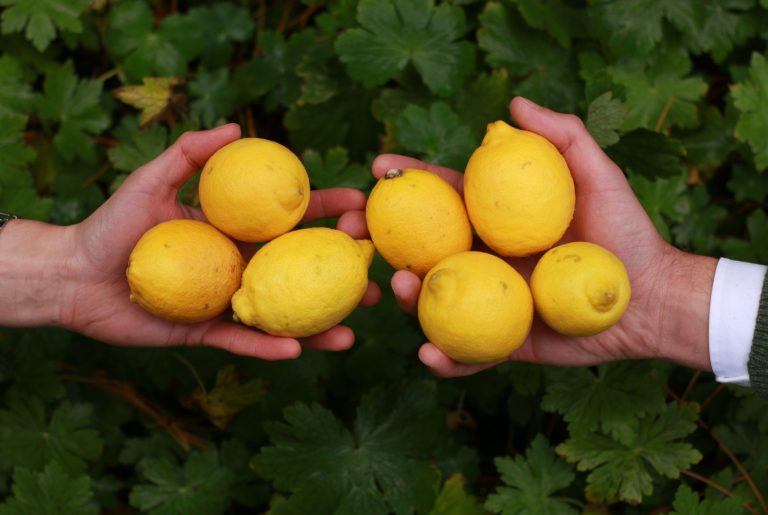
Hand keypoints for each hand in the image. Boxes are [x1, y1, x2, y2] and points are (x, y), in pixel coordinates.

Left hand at [0, 124, 379, 359]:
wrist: (74, 275)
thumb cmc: (112, 225)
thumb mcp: (150, 181)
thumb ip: (191, 153)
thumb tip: (236, 126)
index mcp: (235, 229)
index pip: (291, 219)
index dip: (329, 213)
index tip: (363, 208)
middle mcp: (240, 264)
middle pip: (301, 268)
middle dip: (342, 273)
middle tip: (375, 276)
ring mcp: (228, 299)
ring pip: (283, 311)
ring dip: (322, 322)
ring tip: (353, 329)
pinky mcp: (207, 331)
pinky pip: (243, 338)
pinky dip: (270, 345)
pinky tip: (297, 349)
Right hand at [342, 97, 715, 376]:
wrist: (649, 297)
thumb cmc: (625, 233)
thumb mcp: (597, 176)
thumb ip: (562, 136)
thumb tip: (514, 105)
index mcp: (495, 222)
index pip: (442, 198)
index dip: (407, 182)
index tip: (377, 170)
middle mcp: (483, 260)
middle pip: (422, 249)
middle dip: (380, 239)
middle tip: (353, 232)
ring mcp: (489, 302)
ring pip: (434, 300)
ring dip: (405, 294)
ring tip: (399, 285)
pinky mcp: (503, 344)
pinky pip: (467, 354)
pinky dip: (444, 358)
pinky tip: (428, 354)